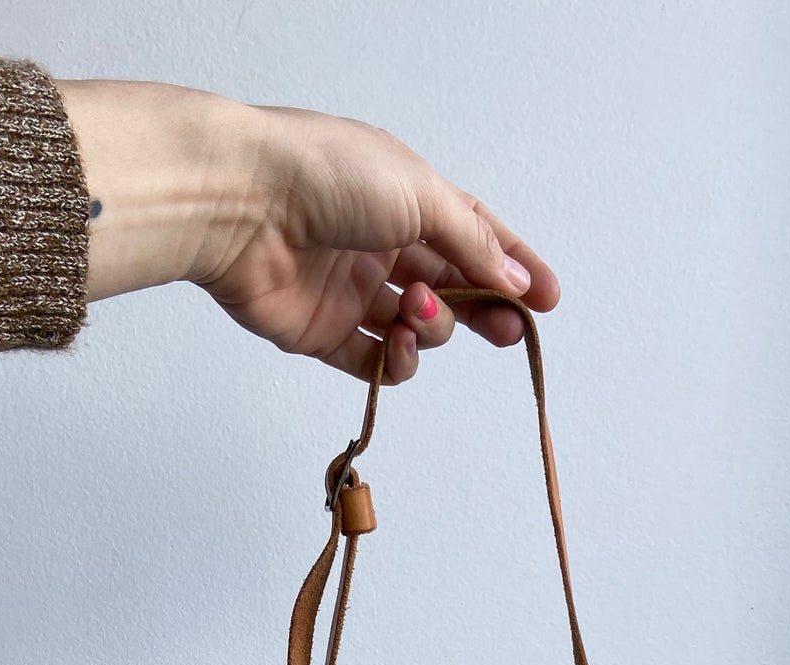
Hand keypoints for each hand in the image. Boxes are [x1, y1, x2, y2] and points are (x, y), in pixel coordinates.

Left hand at [55, 81, 558, 382]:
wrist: (240, 205)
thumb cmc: (325, 175)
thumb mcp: (420, 192)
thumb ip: (471, 241)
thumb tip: (514, 280)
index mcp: (404, 195)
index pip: (472, 233)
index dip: (513, 266)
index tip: (548, 300)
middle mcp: (379, 242)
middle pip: (450, 287)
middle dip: (484, 309)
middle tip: (509, 330)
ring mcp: (351, 291)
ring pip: (417, 328)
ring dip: (432, 327)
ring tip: (414, 309)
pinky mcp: (322, 334)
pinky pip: (375, 363)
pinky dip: (394, 362)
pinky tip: (394, 345)